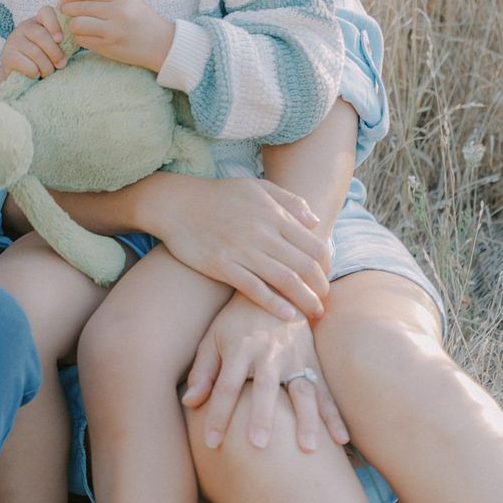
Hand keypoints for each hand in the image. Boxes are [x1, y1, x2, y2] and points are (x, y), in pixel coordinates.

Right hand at [0, 8, 66, 82]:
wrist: (19, 73)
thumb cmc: (42, 58)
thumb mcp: (52, 46)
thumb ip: (61, 41)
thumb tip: (77, 39)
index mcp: (38, 21)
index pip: (46, 12)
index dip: (55, 24)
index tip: (60, 39)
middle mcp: (24, 27)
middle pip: (41, 35)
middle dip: (54, 53)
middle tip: (61, 65)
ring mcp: (13, 41)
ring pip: (34, 52)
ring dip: (46, 66)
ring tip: (48, 73)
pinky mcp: (6, 56)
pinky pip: (25, 64)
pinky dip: (34, 72)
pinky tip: (35, 74)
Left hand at [56, 0, 173, 73]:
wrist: (162, 44)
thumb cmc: (142, 19)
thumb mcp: (129, 0)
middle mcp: (117, 11)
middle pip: (79, 7)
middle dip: (67, 8)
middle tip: (63, 10)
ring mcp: (112, 30)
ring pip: (77, 25)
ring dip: (72, 25)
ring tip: (75, 24)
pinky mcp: (109, 47)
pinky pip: (83, 40)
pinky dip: (80, 37)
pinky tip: (84, 35)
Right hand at [141, 173, 331, 321]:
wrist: (176, 203)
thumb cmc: (218, 195)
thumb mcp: (256, 187)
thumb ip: (288, 202)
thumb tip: (315, 222)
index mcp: (273, 214)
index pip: (314, 245)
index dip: (327, 266)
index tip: (325, 277)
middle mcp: (262, 233)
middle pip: (305, 267)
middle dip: (321, 288)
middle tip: (324, 302)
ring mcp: (241, 250)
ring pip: (285, 280)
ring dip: (306, 300)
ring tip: (314, 314)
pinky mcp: (221, 265)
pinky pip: (254, 289)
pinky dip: (274, 304)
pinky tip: (287, 315)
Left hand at [182, 294, 348, 451]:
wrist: (275, 288)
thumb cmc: (237, 321)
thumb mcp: (213, 338)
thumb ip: (202, 371)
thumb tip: (189, 403)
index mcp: (239, 347)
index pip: (226, 386)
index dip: (218, 415)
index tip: (212, 444)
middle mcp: (268, 353)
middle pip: (264, 387)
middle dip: (262, 416)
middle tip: (259, 445)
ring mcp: (295, 357)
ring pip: (302, 391)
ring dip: (306, 420)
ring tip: (308, 449)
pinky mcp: (313, 361)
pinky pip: (326, 391)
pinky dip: (334, 416)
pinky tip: (340, 439)